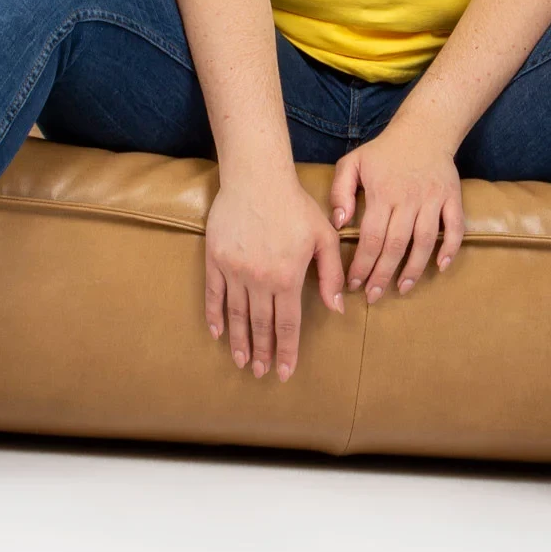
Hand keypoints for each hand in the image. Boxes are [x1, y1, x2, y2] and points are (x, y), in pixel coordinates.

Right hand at [205, 174, 346, 381]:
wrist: (257, 177)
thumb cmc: (295, 204)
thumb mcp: (323, 237)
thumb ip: (331, 274)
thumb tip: (337, 308)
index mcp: (287, 277)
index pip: (287, 325)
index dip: (287, 351)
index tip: (285, 372)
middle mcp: (259, 280)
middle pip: (261, 325)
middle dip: (263, 352)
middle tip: (262, 374)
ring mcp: (234, 270)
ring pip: (236, 315)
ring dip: (241, 342)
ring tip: (243, 362)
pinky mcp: (215, 259)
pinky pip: (213, 294)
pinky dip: (215, 316)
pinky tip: (218, 333)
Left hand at [330, 120, 465, 302]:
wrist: (424, 130)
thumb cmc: (383, 151)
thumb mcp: (352, 162)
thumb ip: (340, 191)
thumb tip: (340, 223)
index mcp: (383, 193)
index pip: (371, 237)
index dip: (362, 264)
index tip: (353, 283)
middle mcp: (409, 199)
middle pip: (396, 245)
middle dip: (383, 275)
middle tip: (373, 296)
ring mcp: (433, 199)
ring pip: (425, 241)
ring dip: (414, 269)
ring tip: (402, 289)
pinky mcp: (453, 198)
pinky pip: (455, 228)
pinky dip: (450, 248)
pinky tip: (441, 267)